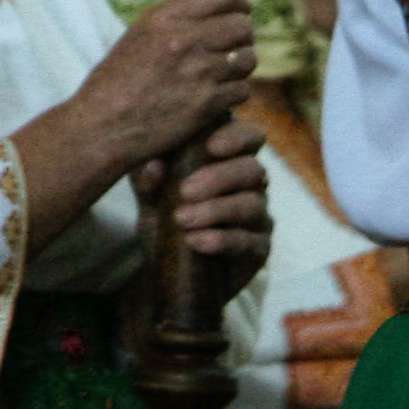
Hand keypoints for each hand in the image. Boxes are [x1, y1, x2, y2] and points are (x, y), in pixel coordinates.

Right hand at [69, 0, 259, 177]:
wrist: (103, 126)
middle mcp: (184, 39)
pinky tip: (214, 97)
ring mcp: (198, 72)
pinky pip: (242, 90)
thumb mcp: (140, 36)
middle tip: (229, 50)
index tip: (239, 12)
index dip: (239, 1)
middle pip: (244, 26)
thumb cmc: (117, 82)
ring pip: (248, 58)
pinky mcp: (206, 104)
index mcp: (165, 17)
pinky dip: (233, 94)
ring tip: (220, 75)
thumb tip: (213, 12)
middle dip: (241, 39)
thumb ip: (175, 21)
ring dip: (240, 68)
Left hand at [132, 115, 270, 303]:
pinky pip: (247, 241)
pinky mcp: (258, 249)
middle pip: (252, 169)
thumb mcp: (150, 197)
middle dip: (218, 177)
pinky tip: (195, 241)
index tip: (211, 146)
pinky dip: (220, 239)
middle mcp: (251, 185)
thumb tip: (154, 165)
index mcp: (229, 160)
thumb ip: (149, 179)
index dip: (237, 137)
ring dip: (215, 210)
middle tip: (185, 191)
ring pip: (251, 204)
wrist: (169, 272)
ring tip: (183, 219)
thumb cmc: (165, 220)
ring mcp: (258, 217)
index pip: (249, 136)